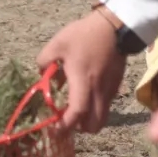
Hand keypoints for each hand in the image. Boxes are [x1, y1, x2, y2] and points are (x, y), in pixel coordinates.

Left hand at [37, 10, 126, 131]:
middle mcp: (99, 91)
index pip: (77, 113)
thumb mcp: (58, 43)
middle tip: (67, 119)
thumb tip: (41, 72)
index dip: (66, 126)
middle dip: (80, 128)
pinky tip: (86, 94)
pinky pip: (106, 106)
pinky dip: (96, 108)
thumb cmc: (85, 35)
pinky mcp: (116, 85)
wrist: (114, 26)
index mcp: (83, 82)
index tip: (55, 129)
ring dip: (89, 119)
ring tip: (76, 107)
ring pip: (103, 118)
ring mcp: (110, 90)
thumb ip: (44, 60)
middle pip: (94, 125)